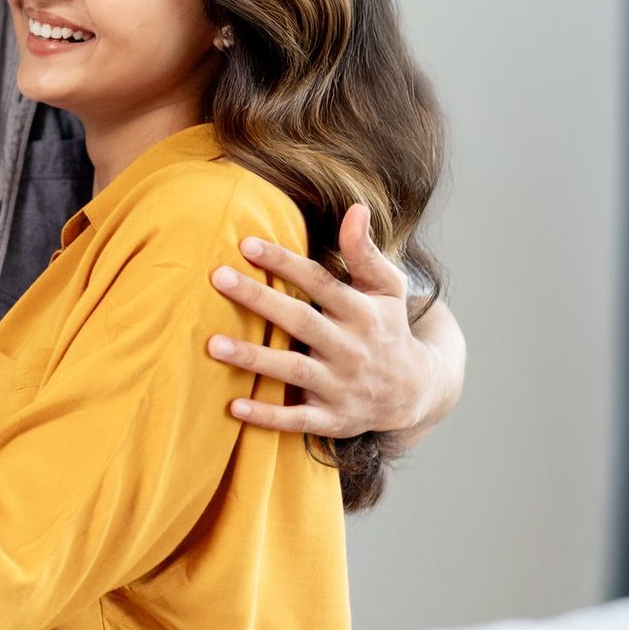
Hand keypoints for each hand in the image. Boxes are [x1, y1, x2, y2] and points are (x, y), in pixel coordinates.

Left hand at [206, 203, 436, 439]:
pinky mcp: (333, 419)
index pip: (319, 282)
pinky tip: (232, 406)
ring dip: (253, 358)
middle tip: (217, 277)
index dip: (284, 262)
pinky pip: (296, 421)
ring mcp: (341, 386)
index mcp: (362, 312)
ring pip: (293, 370)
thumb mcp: (386, 289)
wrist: (416, 392)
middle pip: (300, 321)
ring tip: (212, 343)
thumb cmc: (388, 328)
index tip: (246, 243)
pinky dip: (267, 416)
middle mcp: (351, 349)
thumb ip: (365, 252)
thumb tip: (355, 208)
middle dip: (258, 299)